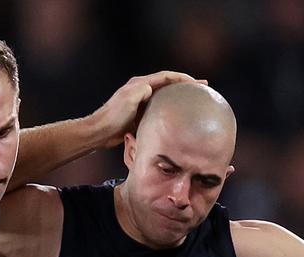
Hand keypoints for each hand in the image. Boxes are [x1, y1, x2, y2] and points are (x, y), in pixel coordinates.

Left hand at [92, 71, 206, 147]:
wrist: (100, 132)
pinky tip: (177, 119)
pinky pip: (158, 110)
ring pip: (164, 98)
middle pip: (168, 85)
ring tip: (194, 102)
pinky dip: (169, 111)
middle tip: (203, 88)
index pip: (167, 77)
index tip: (199, 83)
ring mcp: (140, 103)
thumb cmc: (113, 117)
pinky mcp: (138, 115)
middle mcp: (141, 90)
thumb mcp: (129, 99)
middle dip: (185, 86)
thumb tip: (151, 88)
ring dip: (178, 98)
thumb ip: (141, 90)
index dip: (184, 78)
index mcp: (140, 84)